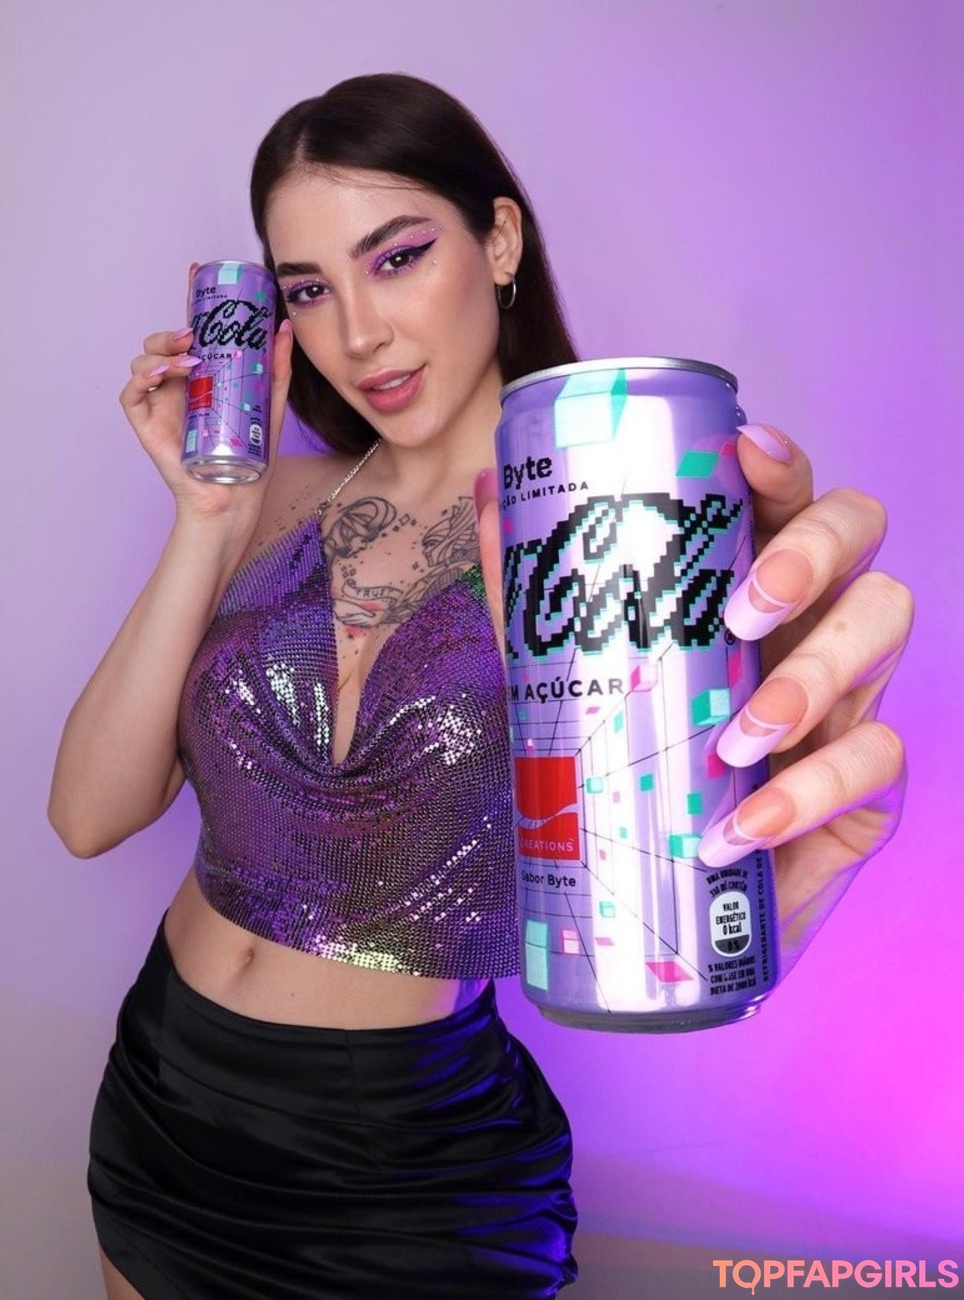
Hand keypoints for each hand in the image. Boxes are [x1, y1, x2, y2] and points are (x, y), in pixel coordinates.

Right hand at [118, 262, 292, 519]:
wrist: (234, 494)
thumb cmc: (250, 456)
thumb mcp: (269, 405)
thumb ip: (276, 369)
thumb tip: (283, 327)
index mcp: (202, 374)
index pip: (190, 330)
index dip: (189, 300)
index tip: (196, 271)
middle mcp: (176, 384)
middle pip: (161, 342)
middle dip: (171, 331)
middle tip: (194, 336)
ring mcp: (159, 402)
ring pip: (143, 361)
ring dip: (160, 352)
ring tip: (188, 359)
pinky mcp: (145, 422)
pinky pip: (131, 392)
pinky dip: (142, 378)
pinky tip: (163, 375)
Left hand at [474, 424, 911, 976]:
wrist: (661, 895)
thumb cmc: (627, 761)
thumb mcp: (568, 673)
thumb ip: (537, 594)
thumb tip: (491, 493)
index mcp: (747, 578)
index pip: (785, 494)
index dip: (781, 463)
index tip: (747, 451)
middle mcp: (809, 617)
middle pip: (860, 536)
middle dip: (811, 555)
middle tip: (740, 612)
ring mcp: (849, 690)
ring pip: (885, 629)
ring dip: (813, 678)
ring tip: (735, 738)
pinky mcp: (868, 778)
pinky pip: (876, 760)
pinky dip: (810, 792)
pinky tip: (744, 827)